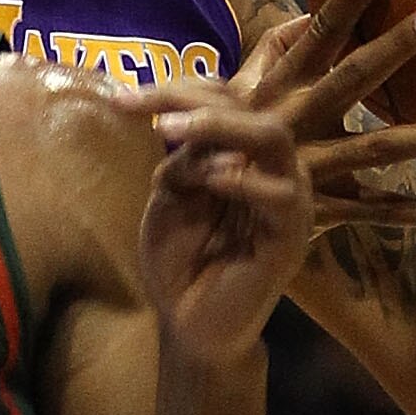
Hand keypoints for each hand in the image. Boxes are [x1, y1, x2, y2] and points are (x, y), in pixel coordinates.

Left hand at [135, 91, 319, 369]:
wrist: (188, 324)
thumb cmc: (180, 262)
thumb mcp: (171, 197)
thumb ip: (183, 159)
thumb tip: (184, 122)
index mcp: (243, 156)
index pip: (225, 101)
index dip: (178, 90)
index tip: (124, 98)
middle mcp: (271, 170)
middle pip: (249, 108)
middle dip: (193, 99)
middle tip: (147, 108)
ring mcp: (287, 200)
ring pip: (272, 137)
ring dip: (219, 126)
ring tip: (171, 132)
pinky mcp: (291, 235)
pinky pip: (282, 195)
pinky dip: (242, 179)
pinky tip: (207, 179)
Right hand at [235, 0, 415, 233]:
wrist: (189, 218)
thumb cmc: (216, 143)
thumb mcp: (231, 93)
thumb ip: (270, 52)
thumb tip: (307, 15)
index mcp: (278, 89)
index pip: (318, 35)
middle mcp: (296, 123)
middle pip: (354, 78)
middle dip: (396, 46)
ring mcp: (311, 169)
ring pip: (381, 148)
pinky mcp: (322, 211)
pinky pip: (378, 213)